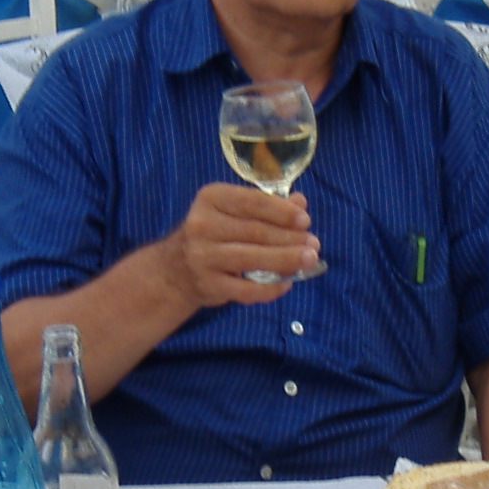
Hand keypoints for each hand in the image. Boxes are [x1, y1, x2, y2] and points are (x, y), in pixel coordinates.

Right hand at [161, 183, 318, 306]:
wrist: (174, 271)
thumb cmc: (212, 235)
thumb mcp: (232, 212)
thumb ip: (265, 206)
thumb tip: (300, 202)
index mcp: (211, 199)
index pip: (252, 202)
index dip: (282, 211)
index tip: (305, 220)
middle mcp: (202, 225)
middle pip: (256, 231)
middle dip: (290, 238)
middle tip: (314, 244)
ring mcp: (203, 256)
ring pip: (252, 259)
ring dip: (286, 260)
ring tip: (309, 260)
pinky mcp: (208, 284)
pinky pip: (246, 289)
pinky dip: (270, 288)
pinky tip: (286, 283)